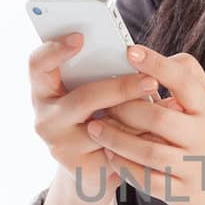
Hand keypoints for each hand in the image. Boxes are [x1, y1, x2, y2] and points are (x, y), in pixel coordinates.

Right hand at [28, 33, 161, 197]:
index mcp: (44, 90)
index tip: (80, 38)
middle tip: (150, 80)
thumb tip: (139, 57)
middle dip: (120, 88)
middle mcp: (45, 117)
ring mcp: (59, 145)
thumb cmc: (97, 116)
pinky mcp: (79, 167)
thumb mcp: (94, 91)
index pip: (38, 64)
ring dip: (135, 117)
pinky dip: (138, 140)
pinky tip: (159, 134)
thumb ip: (103, 72)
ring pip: (102, 128)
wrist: (94, 166)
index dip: (55, 49)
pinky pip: (113, 150)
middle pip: (83, 98)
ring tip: (165, 108)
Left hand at [88, 44, 204, 204]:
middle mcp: (203, 136)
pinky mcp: (180, 192)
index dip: (156, 65)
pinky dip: (125, 167)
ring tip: (95, 128)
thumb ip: (188, 75)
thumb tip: (158, 55)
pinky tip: (108, 155)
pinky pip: (147, 180)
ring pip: (150, 152)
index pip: (183, 82)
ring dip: (117, 139)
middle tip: (101, 102)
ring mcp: (193, 166)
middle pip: (159, 119)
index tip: (129, 51)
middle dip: (125, 109)